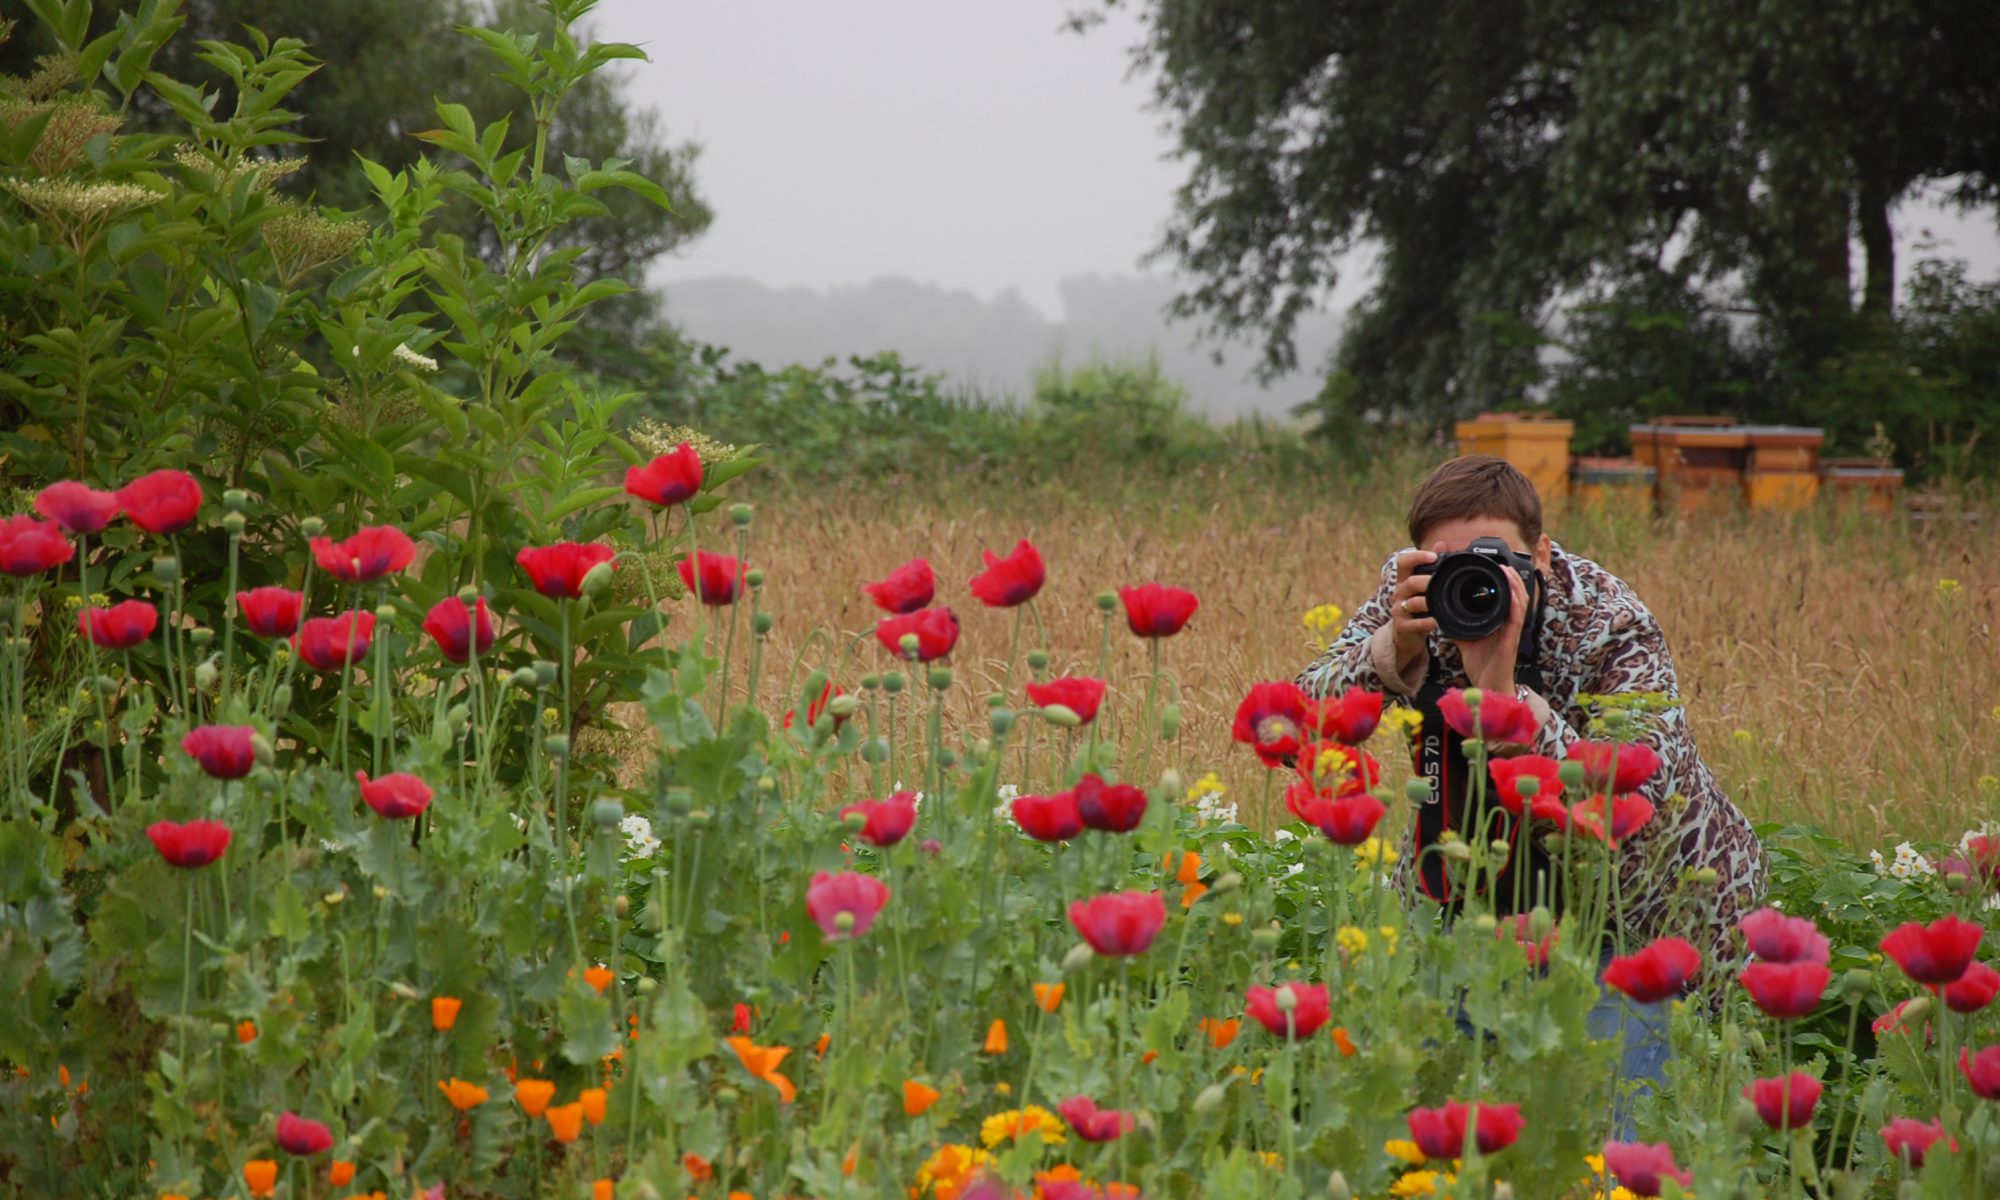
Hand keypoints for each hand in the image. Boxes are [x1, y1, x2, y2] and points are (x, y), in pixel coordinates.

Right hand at [1389, 542, 1444, 667]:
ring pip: (1412, 602)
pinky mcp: (1402, 627)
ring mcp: (1399, 610)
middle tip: (1440, 581)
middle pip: (1410, 582)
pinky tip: (1438, 621)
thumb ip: (1431, 565)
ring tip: (1440, 602)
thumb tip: (1441, 543)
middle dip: (1426, 581)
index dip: (1417, 556)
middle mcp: (1399, 593)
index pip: (1403, 562)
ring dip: (1428, 602)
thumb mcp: (1422, 587)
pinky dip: (1428, 622)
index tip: (1433, 556)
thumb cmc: (1417, 607)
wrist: (1405, 635)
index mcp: (1404, 580)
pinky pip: (1415, 624)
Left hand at [1453, 563, 1529, 694]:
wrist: (1487, 688)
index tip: (1498, 568)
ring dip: (1515, 586)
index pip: (1507, 598)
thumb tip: (1443, 615)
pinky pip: (1515, 620)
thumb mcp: (1466, 640)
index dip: (1506, 583)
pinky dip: (1514, 605)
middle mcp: (1509, 625)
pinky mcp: (1511, 641)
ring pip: (1520, 604)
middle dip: (1512, 579)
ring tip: (1508, 571)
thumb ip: (1458, 626)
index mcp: (1500, 623)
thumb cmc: (1481, 666)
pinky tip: (1512, 595)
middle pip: (1517, 597)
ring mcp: (1512, 633)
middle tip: (1505, 564)